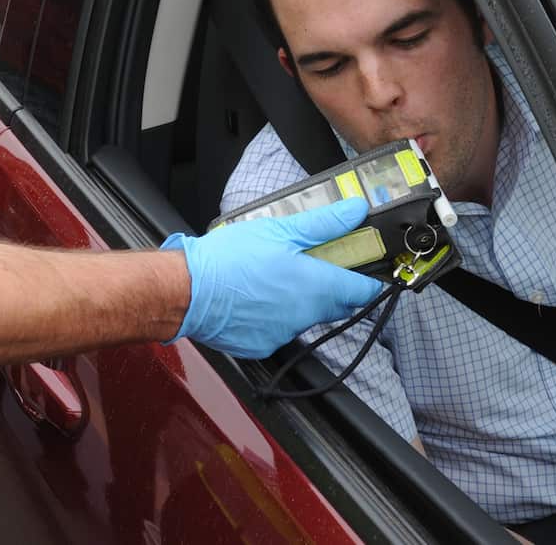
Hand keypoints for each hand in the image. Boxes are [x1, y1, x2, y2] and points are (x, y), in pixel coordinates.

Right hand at [161, 197, 381, 357]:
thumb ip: (323, 223)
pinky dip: (274, 315)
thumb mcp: (279, 230)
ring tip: (273, 278)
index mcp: (315, 286)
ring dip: (300, 301)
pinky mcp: (263, 345)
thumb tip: (355, 211)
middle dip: (333, 288)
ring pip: (306, 317)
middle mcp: (305, 315)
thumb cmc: (229, 259)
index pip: (362, 291)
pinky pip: (280, 330)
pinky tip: (255, 297)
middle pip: (336, 305)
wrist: (187, 291)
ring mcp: (284, 333)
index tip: (364, 269)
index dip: (368, 279)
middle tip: (314, 265)